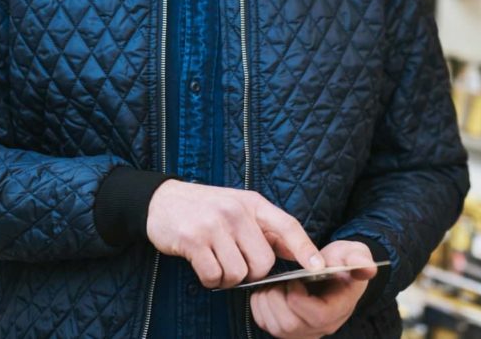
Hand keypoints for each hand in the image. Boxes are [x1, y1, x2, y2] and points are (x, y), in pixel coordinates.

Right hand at [146, 181, 323, 288]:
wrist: (162, 200)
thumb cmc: (207, 208)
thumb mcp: (240, 207)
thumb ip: (266, 229)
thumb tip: (299, 253)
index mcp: (253, 203)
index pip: (287, 226)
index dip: (305, 247)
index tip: (318, 266)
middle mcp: (236, 212)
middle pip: (263, 262)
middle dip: (252, 273)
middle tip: (236, 263)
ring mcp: (214, 225)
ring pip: (239, 273)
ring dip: (228, 278)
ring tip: (216, 263)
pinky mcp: (193, 240)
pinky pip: (213, 277)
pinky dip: (210, 280)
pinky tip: (203, 266)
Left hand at [250, 240, 376, 338]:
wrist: (331, 270)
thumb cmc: (342, 262)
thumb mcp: (353, 253)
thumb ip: (359, 259)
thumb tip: (369, 268)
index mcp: (338, 310)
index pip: (317, 317)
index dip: (299, 299)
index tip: (294, 280)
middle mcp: (321, 327)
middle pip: (291, 326)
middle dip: (278, 300)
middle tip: (279, 281)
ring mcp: (303, 331)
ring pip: (276, 328)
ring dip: (267, 303)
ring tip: (273, 284)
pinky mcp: (287, 330)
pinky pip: (266, 324)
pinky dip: (260, 307)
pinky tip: (267, 291)